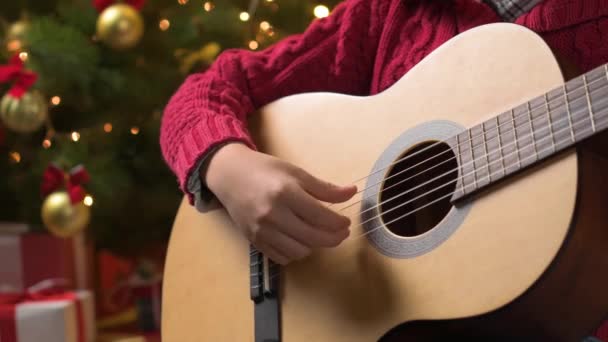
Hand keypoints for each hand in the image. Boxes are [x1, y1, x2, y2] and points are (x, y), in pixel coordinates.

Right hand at [204, 143, 356, 264]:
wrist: (230, 175)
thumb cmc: (265, 170)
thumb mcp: (296, 173)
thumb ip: (324, 188)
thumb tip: (352, 192)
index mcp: (286, 193)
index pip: (321, 217)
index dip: (339, 223)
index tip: (346, 222)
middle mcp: (273, 214)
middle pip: (313, 237)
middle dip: (334, 238)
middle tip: (341, 233)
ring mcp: (262, 231)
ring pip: (300, 252)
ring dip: (315, 246)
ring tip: (320, 235)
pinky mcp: (254, 241)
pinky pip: (282, 257)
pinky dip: (296, 253)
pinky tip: (301, 241)